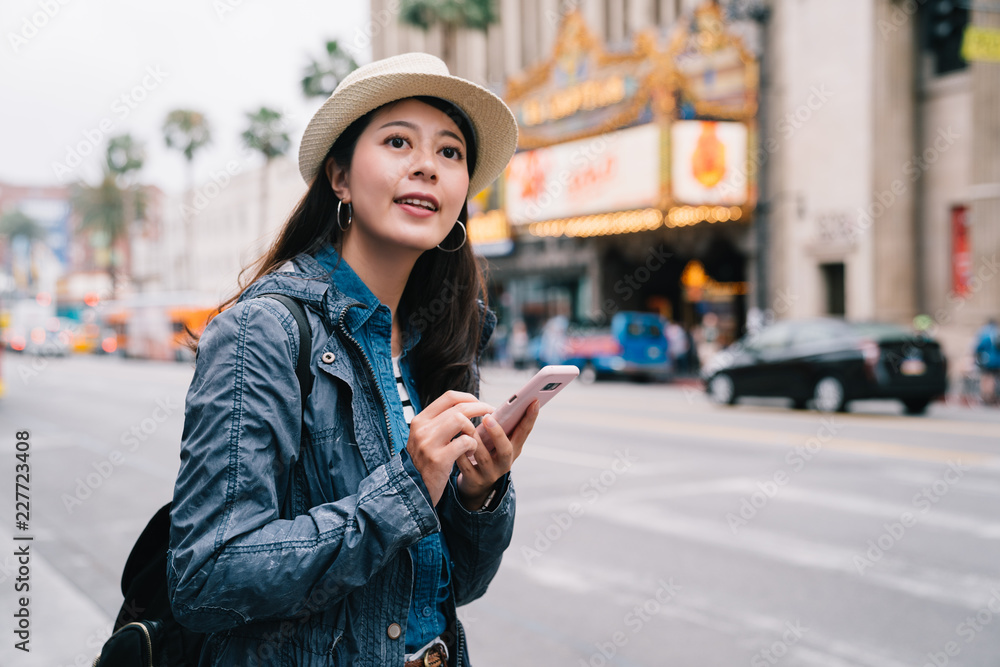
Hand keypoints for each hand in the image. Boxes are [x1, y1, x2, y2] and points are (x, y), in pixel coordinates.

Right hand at [405, 391, 494, 505]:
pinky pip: (464, 442)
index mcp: (420, 420)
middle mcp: (422, 429)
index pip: (449, 397)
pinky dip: (472, 445)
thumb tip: (463, 408)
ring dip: (474, 428)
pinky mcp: (438, 459)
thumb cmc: (422, 463)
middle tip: (490, 414)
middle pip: (458, 408)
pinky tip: (470, 451)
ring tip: (475, 438)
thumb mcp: (423, 438)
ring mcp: (429, 444)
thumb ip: (438, 424)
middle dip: (479, 409)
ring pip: (460, 420)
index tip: (479, 404)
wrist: (410, 490)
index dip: (469, 398)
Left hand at [455, 399, 540, 509]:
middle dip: (497, 433)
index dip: (530, 417)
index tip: (534, 401)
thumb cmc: (488, 453)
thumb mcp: (497, 441)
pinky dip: (459, 452)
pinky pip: (465, 465)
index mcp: (514, 449)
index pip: (524, 432)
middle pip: (505, 449)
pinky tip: (453, 441)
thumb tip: (502, 404)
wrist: (476, 484)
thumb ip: (501, 427)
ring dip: (474, 440)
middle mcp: (505, 462)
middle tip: (487, 417)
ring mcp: (490, 473)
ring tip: (465, 426)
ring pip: (482, 457)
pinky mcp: (474, 479)